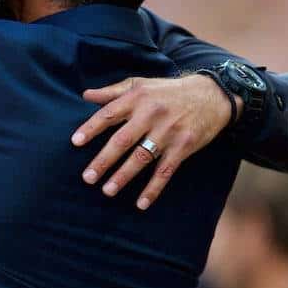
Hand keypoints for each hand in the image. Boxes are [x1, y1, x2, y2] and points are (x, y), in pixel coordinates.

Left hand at [70, 74, 240, 210]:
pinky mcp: (183, 147)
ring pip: (141, 158)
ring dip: (123, 176)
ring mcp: (168, 132)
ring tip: (107, 191)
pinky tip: (141, 203)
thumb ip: (113, 91)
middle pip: (122, 140)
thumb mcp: (141, 84)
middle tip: (87, 178)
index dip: (91, 128)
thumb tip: (85, 95)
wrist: (212, 94)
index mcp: (137, 98)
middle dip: (103, 160)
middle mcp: (151, 114)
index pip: (109, 114)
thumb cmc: (169, 91)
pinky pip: (165, 171)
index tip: (75, 142)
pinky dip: (153, 189)